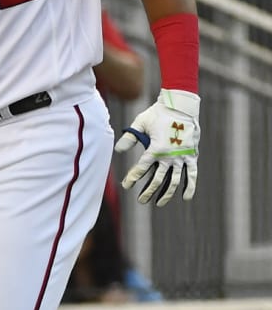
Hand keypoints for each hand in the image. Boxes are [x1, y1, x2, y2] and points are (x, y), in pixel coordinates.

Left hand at [114, 88, 199, 205]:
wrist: (181, 106)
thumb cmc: (157, 114)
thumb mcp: (140, 123)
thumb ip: (129, 137)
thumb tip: (118, 150)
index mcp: (155, 149)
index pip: (141, 168)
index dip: (133, 178)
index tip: (127, 186)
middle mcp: (169, 156)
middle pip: (157, 179)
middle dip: (148, 191)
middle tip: (141, 201)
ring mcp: (181, 157)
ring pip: (174, 181)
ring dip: (166, 193)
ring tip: (159, 203)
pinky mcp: (192, 156)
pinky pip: (192, 175)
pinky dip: (190, 186)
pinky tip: (186, 197)